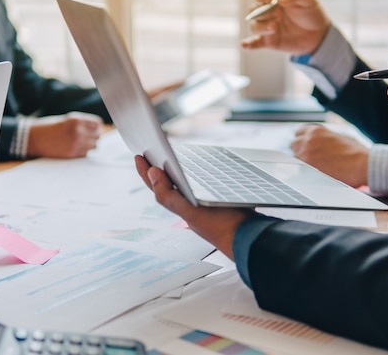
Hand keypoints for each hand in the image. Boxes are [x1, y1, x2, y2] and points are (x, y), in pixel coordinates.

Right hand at [26, 112, 102, 158]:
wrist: (33, 138)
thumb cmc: (49, 127)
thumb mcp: (66, 119)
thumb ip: (82, 123)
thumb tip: (98, 128)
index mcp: (76, 120)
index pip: (97, 123)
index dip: (96, 126)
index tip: (93, 128)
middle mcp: (78, 131)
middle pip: (98, 135)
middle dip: (94, 135)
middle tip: (86, 135)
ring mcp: (75, 144)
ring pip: (94, 145)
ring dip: (90, 143)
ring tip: (81, 141)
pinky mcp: (72, 154)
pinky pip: (86, 153)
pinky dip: (84, 151)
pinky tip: (75, 147)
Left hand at [134, 155, 252, 259]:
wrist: (250, 236)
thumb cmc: (222, 226)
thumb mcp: (191, 211)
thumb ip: (168, 195)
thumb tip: (151, 173)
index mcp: (180, 206)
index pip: (156, 186)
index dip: (144, 171)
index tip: (137, 155)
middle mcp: (189, 206)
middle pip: (167, 183)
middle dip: (156, 168)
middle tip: (147, 152)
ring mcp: (202, 204)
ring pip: (183, 183)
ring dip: (173, 170)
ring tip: (165, 156)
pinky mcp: (217, 200)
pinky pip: (200, 183)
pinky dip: (194, 173)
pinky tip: (198, 168)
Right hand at [241, 0, 330, 55]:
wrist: (319, 35)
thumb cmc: (312, 13)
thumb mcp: (308, 0)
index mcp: (274, 0)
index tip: (271, 0)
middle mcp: (268, 13)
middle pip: (253, 10)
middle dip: (262, 13)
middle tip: (279, 16)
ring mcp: (267, 28)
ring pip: (253, 26)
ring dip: (261, 27)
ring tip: (275, 28)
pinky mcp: (269, 42)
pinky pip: (254, 43)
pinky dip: (248, 44)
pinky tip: (244, 44)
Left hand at [291, 124, 368, 186]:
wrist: (361, 164)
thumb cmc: (355, 152)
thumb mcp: (338, 136)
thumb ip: (324, 138)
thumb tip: (320, 142)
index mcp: (315, 130)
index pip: (298, 132)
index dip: (302, 139)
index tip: (305, 144)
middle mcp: (307, 140)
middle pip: (294, 144)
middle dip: (300, 149)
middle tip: (310, 156)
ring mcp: (306, 154)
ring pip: (296, 157)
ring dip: (302, 160)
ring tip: (315, 165)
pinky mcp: (307, 168)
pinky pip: (299, 168)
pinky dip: (305, 170)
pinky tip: (315, 172)